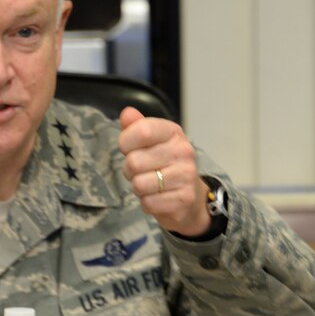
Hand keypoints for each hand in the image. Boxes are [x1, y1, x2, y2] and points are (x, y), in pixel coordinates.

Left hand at [118, 106, 210, 236]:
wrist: (189, 196)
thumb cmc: (163, 165)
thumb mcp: (151, 142)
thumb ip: (137, 126)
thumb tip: (127, 113)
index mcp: (173, 132)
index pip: (142, 131)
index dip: (125, 142)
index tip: (128, 148)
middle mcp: (184, 151)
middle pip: (134, 161)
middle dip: (129, 170)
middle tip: (140, 171)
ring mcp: (186, 175)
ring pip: (139, 184)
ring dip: (138, 188)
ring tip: (150, 184)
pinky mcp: (184, 198)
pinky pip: (148, 203)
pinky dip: (147, 203)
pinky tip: (158, 197)